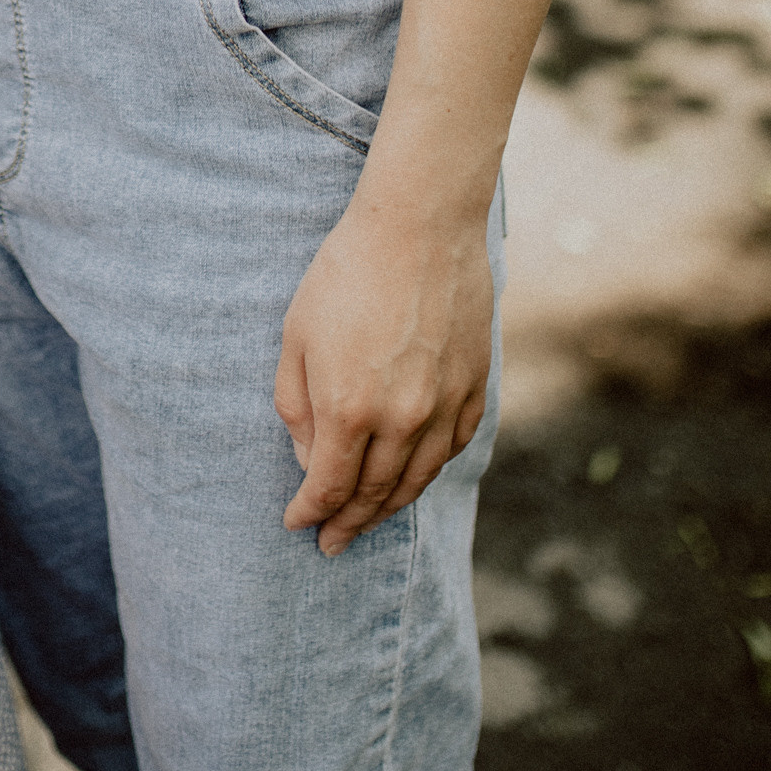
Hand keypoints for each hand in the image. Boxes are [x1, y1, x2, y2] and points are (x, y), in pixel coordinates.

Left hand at [275, 188, 491, 555]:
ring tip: (368, 522)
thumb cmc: (345, 273)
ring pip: (417, 479)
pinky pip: (451, 448)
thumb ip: (297, 406)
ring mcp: (444, 406)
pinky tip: (413, 477)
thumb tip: (310, 459)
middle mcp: (401, 420)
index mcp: (349, 409)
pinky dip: (429, 472)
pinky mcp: (474, 387)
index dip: (311, 512)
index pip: (329, 486)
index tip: (297, 524)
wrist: (419, 226)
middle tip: (331, 544)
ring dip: (389, 508)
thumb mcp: (296, 336)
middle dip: (347, 524)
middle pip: (374, 493)